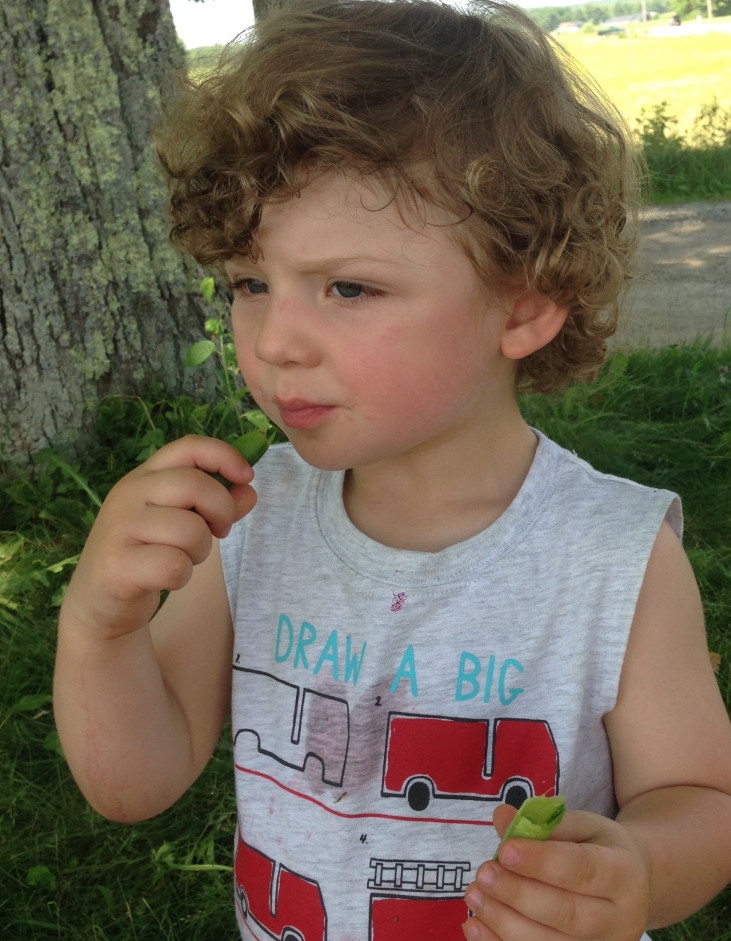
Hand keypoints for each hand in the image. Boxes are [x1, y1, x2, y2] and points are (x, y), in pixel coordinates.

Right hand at [61, 435, 256, 639]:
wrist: (99, 602)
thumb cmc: (147, 554)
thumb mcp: (182, 522)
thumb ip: (216, 506)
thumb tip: (249, 491)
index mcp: (145, 476)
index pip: (188, 447)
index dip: (224, 456)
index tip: (246, 476)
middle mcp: (129, 493)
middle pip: (195, 484)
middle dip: (221, 510)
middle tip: (218, 531)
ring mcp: (120, 527)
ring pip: (190, 529)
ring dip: (200, 550)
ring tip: (182, 558)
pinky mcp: (117, 563)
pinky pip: (175, 565)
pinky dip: (181, 576)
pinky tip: (165, 579)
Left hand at [462, 804, 650, 940]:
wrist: (632, 886)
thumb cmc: (599, 849)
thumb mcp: (581, 826)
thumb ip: (543, 823)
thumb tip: (501, 817)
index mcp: (623, 873)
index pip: (581, 869)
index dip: (542, 862)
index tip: (505, 850)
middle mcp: (619, 918)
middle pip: (567, 914)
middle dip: (519, 895)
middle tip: (483, 874)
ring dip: (505, 922)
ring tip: (474, 896)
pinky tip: (474, 927)